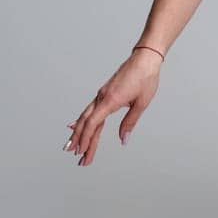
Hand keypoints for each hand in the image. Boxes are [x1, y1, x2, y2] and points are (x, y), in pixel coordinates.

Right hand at [64, 50, 161, 166]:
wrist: (145, 59)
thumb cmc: (145, 78)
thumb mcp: (141, 103)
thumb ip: (130, 122)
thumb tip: (123, 139)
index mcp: (110, 100)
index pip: (93, 123)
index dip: (85, 139)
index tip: (81, 152)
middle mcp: (102, 97)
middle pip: (86, 123)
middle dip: (81, 142)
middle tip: (78, 159)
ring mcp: (102, 94)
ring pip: (86, 116)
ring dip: (79, 133)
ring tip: (72, 147)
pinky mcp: (105, 93)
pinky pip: (90, 110)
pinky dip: (83, 120)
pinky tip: (75, 125)